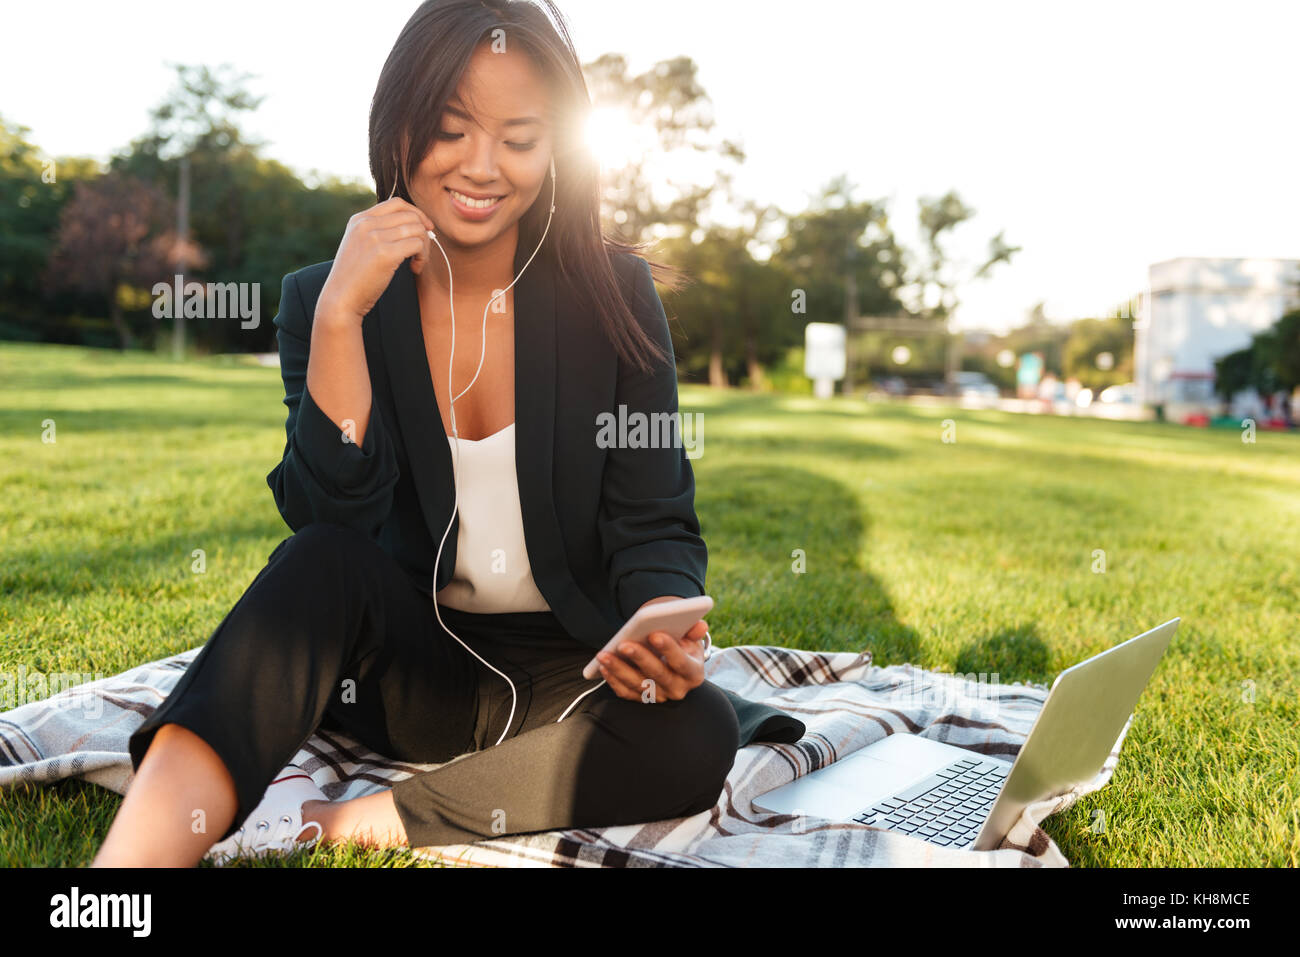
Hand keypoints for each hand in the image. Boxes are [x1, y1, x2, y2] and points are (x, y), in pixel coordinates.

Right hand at [316, 197, 436, 325]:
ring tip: (417, 263)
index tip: (425, 229)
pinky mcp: (385, 253)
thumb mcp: (359, 245)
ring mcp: (375, 237)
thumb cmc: (355, 277)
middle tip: (421, 253)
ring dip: (424, 248)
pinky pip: (417, 245)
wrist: (341, 298)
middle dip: (424, 233)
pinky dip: (422, 257)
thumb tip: (412, 225)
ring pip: (417, 229)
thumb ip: (376, 232)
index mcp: (359, 219)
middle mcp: (366, 224)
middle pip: (410, 215)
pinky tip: (415, 268)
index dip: (416, 214)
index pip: (396, 203)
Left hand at [596, 618, 708, 703]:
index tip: (654, 634)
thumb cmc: (681, 645)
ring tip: (604, 654)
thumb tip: (700, 625)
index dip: (669, 649)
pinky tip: (603, 666)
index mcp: (693, 673)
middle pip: (657, 675)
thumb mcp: (691, 638)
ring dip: (619, 669)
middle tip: (624, 644)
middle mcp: (678, 689)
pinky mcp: (643, 698)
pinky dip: (613, 680)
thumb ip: (694, 631)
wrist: (672, 661)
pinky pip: (626, 692)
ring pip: (637, 685)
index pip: (682, 663)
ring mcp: (660, 696)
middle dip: (639, 658)